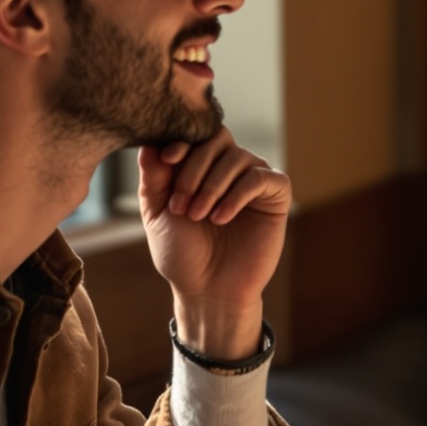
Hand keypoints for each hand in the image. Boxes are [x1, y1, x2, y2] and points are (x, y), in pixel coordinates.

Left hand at [140, 130, 291, 360]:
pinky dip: (238, 195)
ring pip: (237, 157)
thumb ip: (154, 178)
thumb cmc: (182, 254)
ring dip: (213, 185)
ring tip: (199, 216)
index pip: (195, 134)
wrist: (208, 291)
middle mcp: (228, 168)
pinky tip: (221, 218)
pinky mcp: (275, 196)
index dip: (181, 140)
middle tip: (181, 205)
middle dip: (194, 168)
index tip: (167, 159)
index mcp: (200, 166)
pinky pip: (261, 178)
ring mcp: (253, 180)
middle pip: (217, 138)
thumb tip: (150, 143)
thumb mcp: (158, 213)